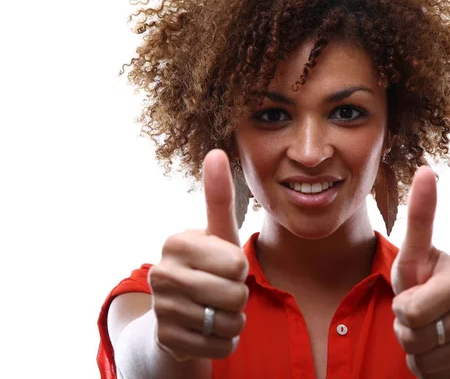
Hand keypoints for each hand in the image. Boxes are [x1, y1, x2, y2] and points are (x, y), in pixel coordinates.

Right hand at [148, 149, 249, 360]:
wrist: (180, 312)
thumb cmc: (208, 265)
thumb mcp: (217, 234)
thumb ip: (218, 197)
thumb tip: (216, 151)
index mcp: (177, 242)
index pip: (237, 263)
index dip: (239, 268)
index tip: (222, 265)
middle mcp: (162, 273)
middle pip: (235, 294)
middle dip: (238, 296)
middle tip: (220, 290)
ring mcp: (161, 308)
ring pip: (229, 323)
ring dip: (232, 320)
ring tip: (214, 308)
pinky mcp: (166, 339)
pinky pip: (221, 346)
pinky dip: (224, 341)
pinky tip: (207, 329)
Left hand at [391, 167, 449, 378]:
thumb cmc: (425, 294)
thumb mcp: (411, 272)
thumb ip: (410, 252)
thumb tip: (426, 175)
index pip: (423, 233)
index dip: (422, 203)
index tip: (424, 171)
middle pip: (409, 317)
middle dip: (401, 324)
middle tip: (415, 316)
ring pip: (419, 349)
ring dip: (413, 347)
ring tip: (428, 333)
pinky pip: (431, 371)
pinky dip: (426, 367)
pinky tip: (440, 352)